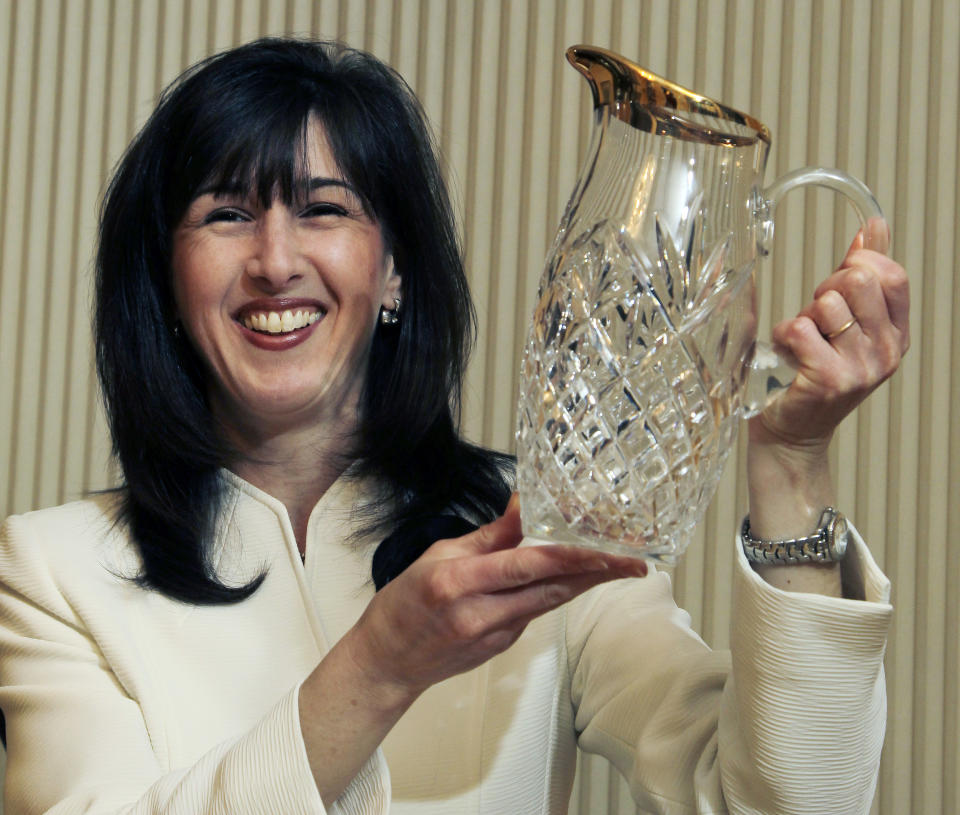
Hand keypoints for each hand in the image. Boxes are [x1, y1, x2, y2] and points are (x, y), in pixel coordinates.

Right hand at [342, 495, 646, 700]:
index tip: (608, 551)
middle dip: (598, 574)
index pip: (529, 565)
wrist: (387, 662)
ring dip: (585, 584)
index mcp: (461, 582)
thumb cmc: (404, 603)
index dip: (574, 557)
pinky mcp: (501, 647)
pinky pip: (534, 613)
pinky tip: (575, 578)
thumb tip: (524, 506)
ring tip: (619, 566)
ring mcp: (494, 635)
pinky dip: (556, 593)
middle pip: (552, 588)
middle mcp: (482, 613)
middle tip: (636, 561)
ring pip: (549, 602)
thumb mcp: (438, 555)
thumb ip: (488, 535)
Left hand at [749, 217, 909, 458]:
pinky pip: (800, 327)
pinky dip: (783, 334)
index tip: (838, 282)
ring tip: (801, 342)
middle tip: (814, 317)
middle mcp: (887, 352)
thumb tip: (873, 227)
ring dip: (802, 316)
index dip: (859, 265)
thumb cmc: (813, 374)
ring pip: (826, 303)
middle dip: (825, 288)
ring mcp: (861, 368)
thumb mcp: (846, 324)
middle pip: (858, 281)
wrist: (792, 433)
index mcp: (897, 334)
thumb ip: (860, 276)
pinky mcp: (829, 379)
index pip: (893, 275)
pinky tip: (788, 356)